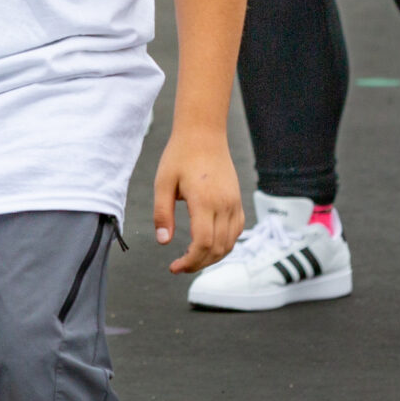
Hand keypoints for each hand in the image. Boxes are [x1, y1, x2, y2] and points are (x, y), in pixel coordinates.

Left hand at [153, 128, 242, 273]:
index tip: (174, 267)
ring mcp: (234, 203)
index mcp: (205, 201)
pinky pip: (237, 230)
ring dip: (213, 257)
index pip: (204, 244)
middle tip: (180, 266)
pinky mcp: (237, 200)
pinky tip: (209, 245)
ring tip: (192, 258)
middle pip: (218, 248)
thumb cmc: (180, 155)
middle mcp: (224, 204)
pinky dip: (225, 244)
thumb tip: (164, 242)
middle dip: (199, 263)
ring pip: (230, 243)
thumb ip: (162, 214)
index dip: (190, 261)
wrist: (204, 133)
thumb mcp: (163, 183)